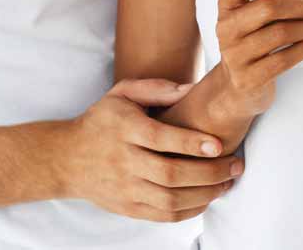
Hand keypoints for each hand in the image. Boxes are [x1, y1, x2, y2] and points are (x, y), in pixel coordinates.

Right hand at [63, 78, 244, 222]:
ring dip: (205, 194)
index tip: (219, 144)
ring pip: (171, 199)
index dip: (192, 143)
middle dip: (210, 173)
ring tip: (227, 183)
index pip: (162, 139)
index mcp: (124, 129)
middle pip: (171, 174)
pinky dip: (190, 210)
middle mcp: (124, 161)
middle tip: (236, 166)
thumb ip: (156, 89)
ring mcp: (125, 188)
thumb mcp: (122, 94)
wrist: (66, 158)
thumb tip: (193, 88)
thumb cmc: (101, 120)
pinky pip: (164, 215)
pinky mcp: (127, 207)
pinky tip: (207, 198)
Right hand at [214, 0, 302, 121]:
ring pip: (279, 34)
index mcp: (225, 8)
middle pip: (266, 8)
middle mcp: (226, 29)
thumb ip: (263, 2)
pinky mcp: (248, 78)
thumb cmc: (250, 42)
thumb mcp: (247, 20)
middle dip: (299, 4)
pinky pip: (283, 60)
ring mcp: (235, 55)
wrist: (235, 86)